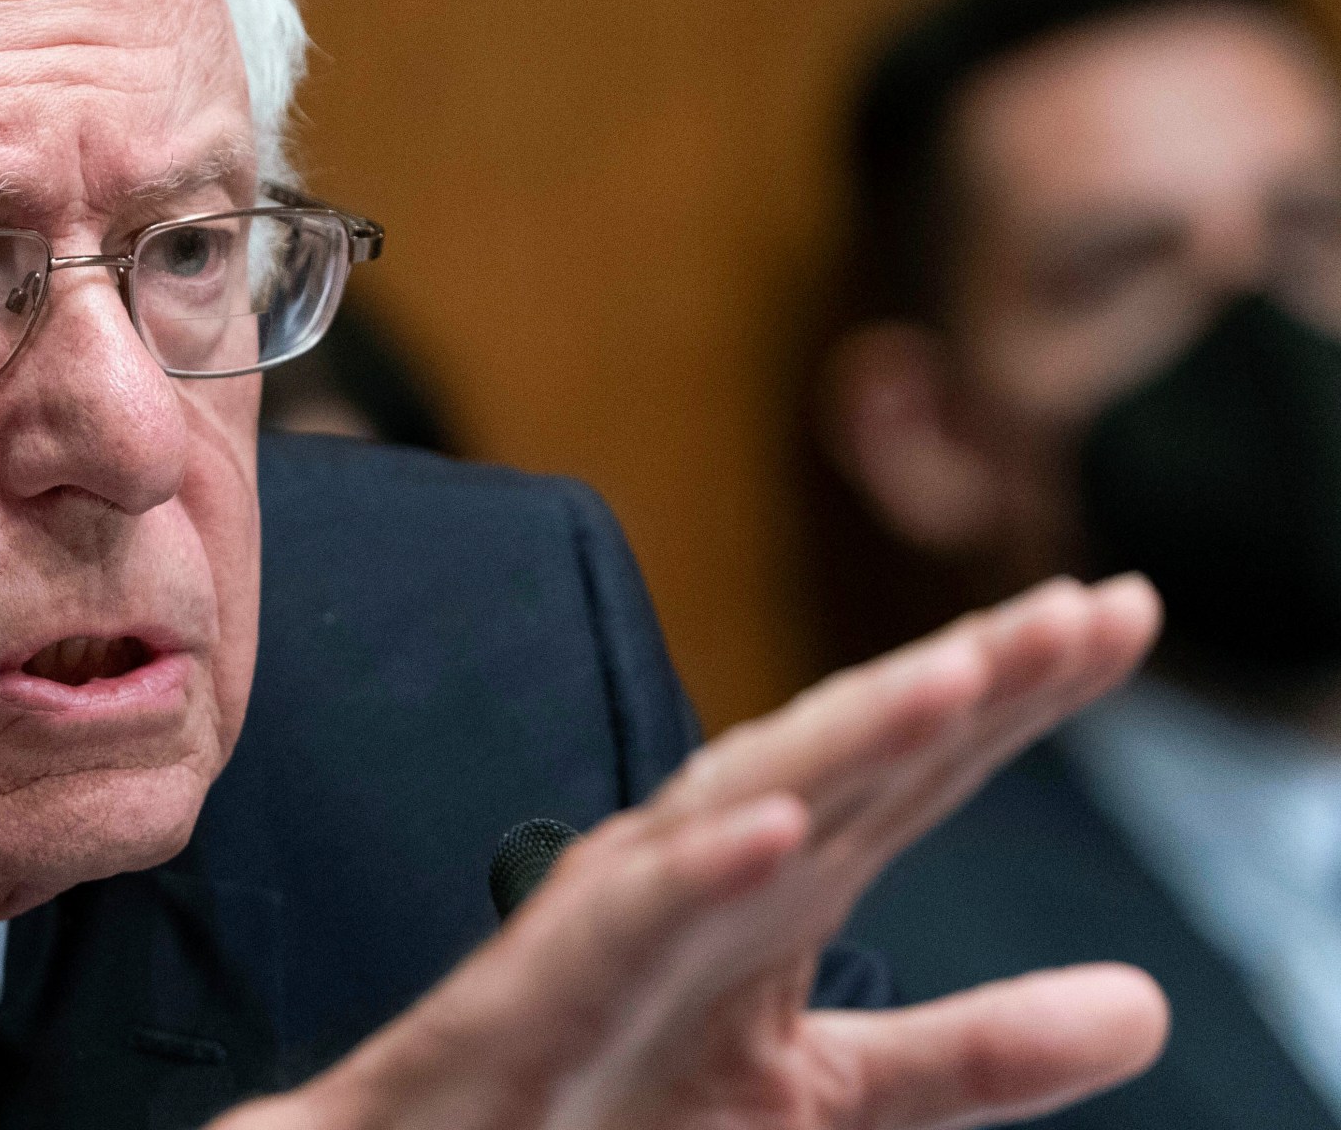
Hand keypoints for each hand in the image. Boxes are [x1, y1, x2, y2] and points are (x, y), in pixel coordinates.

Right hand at [215, 574, 1166, 1129]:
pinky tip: (783, 829)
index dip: (1019, 694)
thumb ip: (977, 1051)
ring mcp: (619, 925)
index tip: (1126, 613)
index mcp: (775, 894)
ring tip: (965, 677)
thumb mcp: (827, 1095)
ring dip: (847, 737)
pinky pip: (626, 921)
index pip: (914, 775)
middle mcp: (702, 881)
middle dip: (964, 679)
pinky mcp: (542, 991)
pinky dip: (701, 870)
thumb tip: (1147, 1006)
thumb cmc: (604, 1116)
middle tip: (1093, 610)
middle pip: (846, 758)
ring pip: (740, 805)